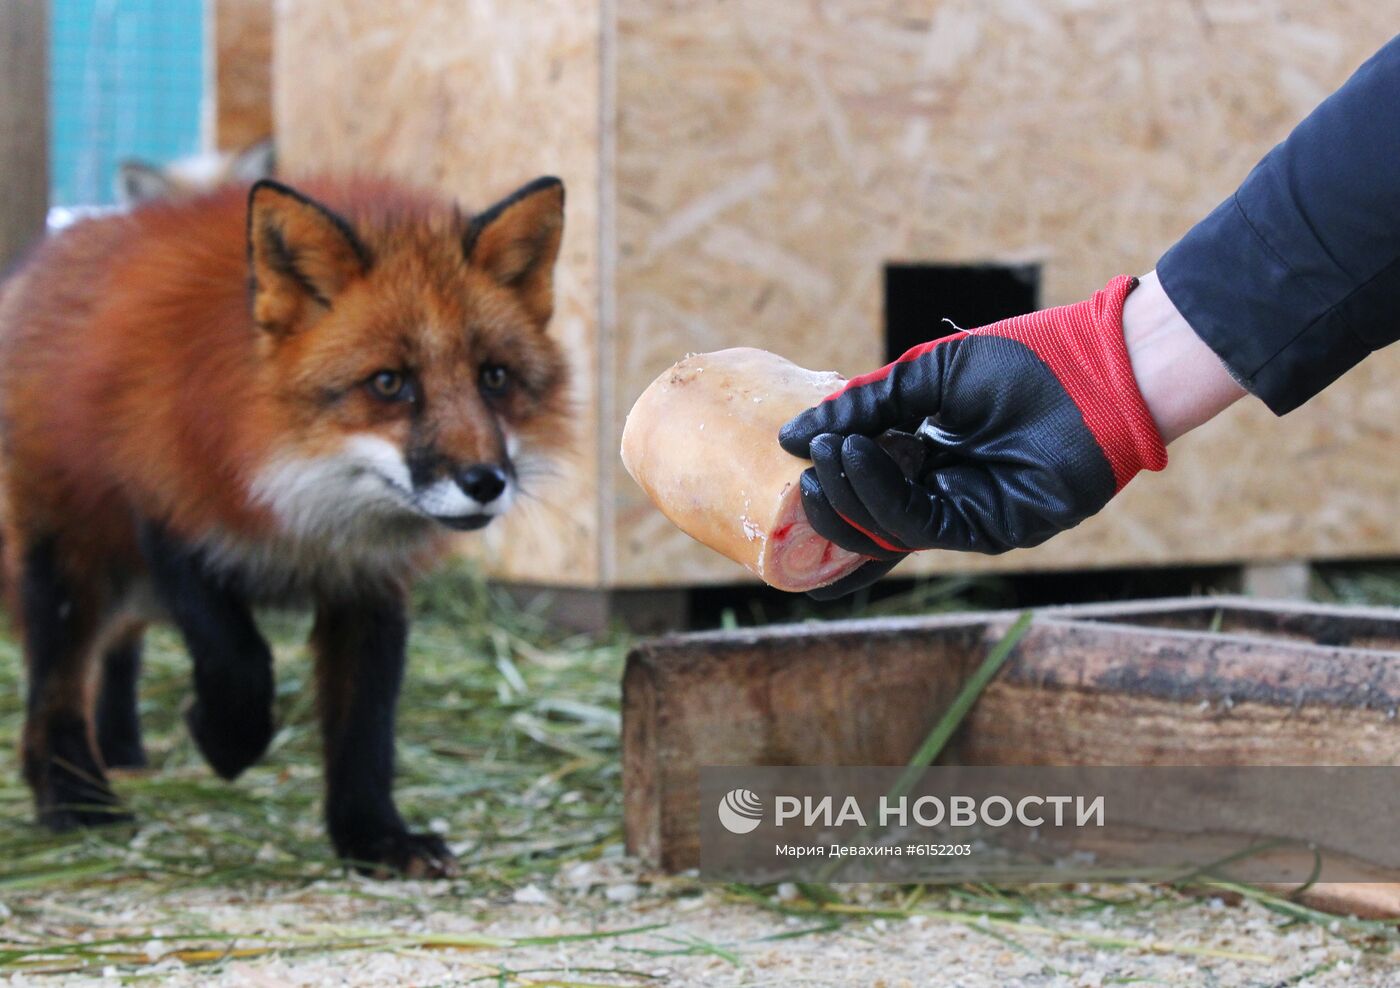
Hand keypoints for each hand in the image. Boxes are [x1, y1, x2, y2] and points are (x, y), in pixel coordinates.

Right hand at [781, 275, 1170, 595]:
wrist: (1098, 366)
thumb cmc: (1024, 360)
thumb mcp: (925, 374)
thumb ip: (863, 406)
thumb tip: (789, 438)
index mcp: (928, 455)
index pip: (863, 488)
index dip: (824, 489)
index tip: (786, 467)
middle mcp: (943, 491)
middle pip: (866, 520)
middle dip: (827, 501)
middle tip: (799, 471)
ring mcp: (965, 514)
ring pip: (884, 529)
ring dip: (846, 496)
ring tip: (824, 456)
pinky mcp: (989, 529)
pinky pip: (918, 524)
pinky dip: (879, 494)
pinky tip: (855, 457)